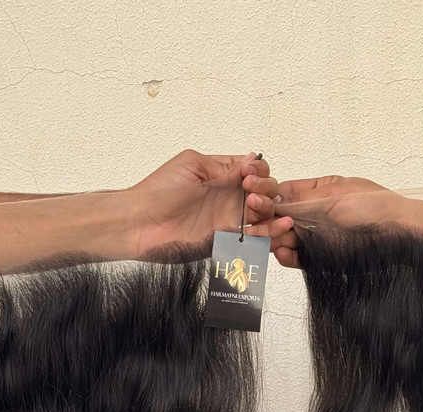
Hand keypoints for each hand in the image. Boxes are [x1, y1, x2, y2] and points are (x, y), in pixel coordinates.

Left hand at [128, 150, 293, 255]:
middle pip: (265, 190)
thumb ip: (224, 166)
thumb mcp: (192, 165)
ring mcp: (229, 218)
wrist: (141, 224)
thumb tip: (251, 160)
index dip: (258, 169)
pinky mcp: (227, 239)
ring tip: (257, 205)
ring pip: (264, 213)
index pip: (254, 169)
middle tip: (251, 190)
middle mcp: (228, 196)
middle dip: (266, 187)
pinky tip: (281, 225)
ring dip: (270, 208)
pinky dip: (271, 232)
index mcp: (221, 174)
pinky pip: (255, 237)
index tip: (248, 173)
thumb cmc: (158, 192)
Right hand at [272, 176, 422, 267]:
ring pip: (287, 239)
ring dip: (276, 240)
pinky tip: (284, 253)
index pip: (282, 193)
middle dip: (267, 222)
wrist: (400, 234)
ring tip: (275, 241)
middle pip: (280, 218)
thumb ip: (300, 202)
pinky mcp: (324, 256)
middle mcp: (316, 213)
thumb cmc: (375, 209)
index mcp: (318, 191)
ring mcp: (319, 235)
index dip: (265, 198)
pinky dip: (289, 257)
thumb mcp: (332, 199)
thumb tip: (270, 202)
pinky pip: (300, 257)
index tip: (252, 202)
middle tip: (259, 225)